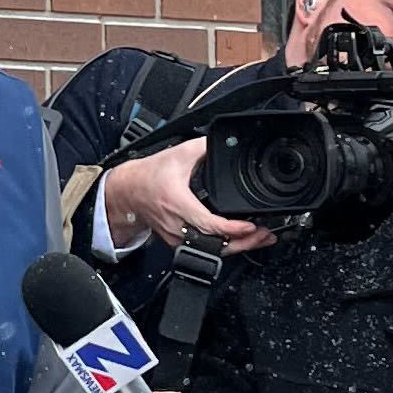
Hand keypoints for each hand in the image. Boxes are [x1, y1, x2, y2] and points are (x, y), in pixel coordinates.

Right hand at [102, 139, 275, 254]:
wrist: (128, 192)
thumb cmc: (149, 176)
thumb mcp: (177, 154)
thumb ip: (203, 147)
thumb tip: (224, 141)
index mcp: (178, 204)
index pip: (208, 223)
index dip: (231, 228)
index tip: (250, 225)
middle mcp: (178, 225)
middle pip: (214, 244)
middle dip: (244, 242)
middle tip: (265, 234)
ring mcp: (177, 237)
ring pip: (211, 251)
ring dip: (239, 246)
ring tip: (261, 238)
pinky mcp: (179, 242)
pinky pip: (205, 249)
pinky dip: (226, 247)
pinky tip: (241, 241)